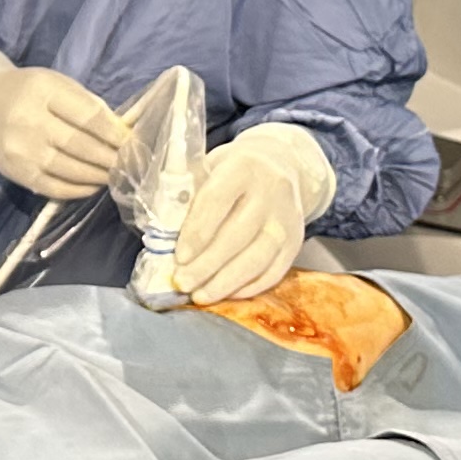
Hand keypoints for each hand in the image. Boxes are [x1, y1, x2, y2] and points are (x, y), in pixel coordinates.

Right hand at [0, 47, 126, 200]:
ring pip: (70, 170)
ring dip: (99, 176)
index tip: (131, 142)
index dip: (114, 133)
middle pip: (81, 145)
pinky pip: (54, 188)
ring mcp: (21, 150)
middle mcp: (29, 120)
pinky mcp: (17, 173)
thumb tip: (122, 134)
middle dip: (111, 157)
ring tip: (115, 174)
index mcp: (43, 90)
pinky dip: (79, 190)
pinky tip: (93, 185)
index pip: (88, 116)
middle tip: (128, 163)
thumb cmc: (27, 93)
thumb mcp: (56, 84)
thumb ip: (88, 105)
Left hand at [172, 124, 336, 303]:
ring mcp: (287, 218)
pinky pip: (274, 271)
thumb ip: (188, 196)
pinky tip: (227, 293)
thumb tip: (164, 237)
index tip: (179, 257)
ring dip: (226, 282)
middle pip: (237, 235)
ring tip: (201, 295)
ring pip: (257, 258)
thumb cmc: (231, 171)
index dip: (197, 232)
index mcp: (243, 166)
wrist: (280, 164)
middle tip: (182, 282)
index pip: (217, 201)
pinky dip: (249, 287)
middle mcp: (271, 190)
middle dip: (206, 265)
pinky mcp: (296, 241)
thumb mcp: (207, 168)